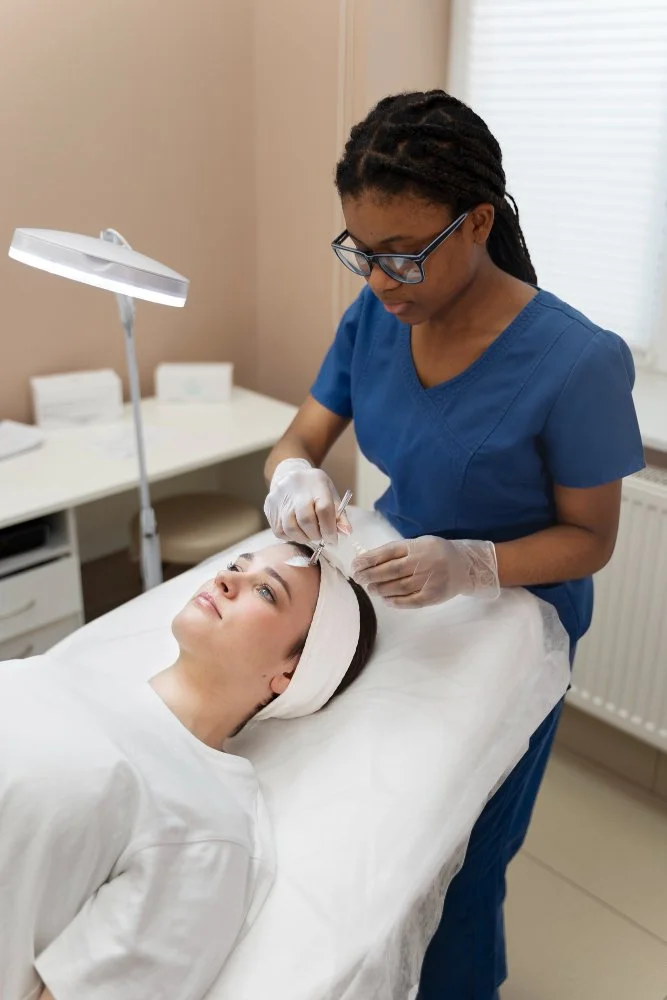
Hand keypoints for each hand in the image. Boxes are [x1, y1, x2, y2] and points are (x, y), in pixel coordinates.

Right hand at [264, 459, 351, 546]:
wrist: (289, 474)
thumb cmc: (314, 489)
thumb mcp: (331, 495)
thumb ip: (340, 515)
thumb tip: (346, 532)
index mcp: (316, 483)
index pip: (324, 509)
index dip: (329, 529)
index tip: (332, 539)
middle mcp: (296, 490)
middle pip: (306, 520)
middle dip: (316, 534)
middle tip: (320, 537)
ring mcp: (280, 498)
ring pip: (291, 528)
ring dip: (303, 537)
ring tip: (309, 534)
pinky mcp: (269, 508)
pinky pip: (280, 531)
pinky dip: (291, 536)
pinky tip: (298, 531)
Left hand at [351, 535, 499, 607]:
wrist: (464, 565)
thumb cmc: (435, 553)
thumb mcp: (418, 544)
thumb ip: (397, 551)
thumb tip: (368, 559)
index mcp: (415, 547)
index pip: (386, 553)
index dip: (368, 560)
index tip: (355, 565)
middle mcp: (421, 562)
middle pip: (388, 571)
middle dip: (369, 576)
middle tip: (358, 579)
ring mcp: (428, 580)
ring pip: (397, 587)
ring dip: (379, 589)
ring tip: (370, 589)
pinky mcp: (432, 595)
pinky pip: (409, 601)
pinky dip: (395, 601)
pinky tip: (385, 600)